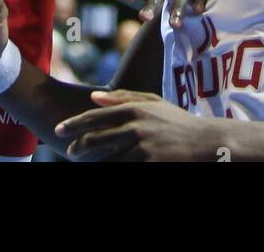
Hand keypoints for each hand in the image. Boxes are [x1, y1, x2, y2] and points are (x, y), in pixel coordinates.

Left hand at [56, 90, 212, 161]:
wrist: (204, 142)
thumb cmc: (176, 121)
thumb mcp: (152, 103)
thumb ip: (123, 98)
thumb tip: (93, 97)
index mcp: (133, 108)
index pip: (95, 117)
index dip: (74, 125)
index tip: (58, 130)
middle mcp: (135, 126)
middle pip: (96, 139)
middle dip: (78, 146)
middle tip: (69, 152)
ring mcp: (142, 146)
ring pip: (107, 157)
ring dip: (94, 161)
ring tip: (84, 162)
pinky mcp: (149, 162)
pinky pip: (123, 167)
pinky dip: (112, 167)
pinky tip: (106, 166)